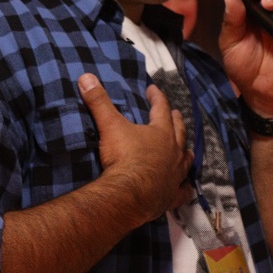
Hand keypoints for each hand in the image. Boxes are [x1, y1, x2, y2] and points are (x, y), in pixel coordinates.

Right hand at [78, 74, 190, 225]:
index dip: (157, 97)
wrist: (130, 194)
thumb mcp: (110, 126)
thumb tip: (86, 77)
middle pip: (179, 132)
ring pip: (185, 159)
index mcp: (161, 132)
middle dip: (176, 121)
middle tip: (176, 113)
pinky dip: (185, 189)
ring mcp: (175, 174)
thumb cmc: (123, 157)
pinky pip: (183, 191)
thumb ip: (99, 102)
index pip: (161, 108)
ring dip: (185, 152)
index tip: (152, 89)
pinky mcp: (172, 195)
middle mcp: (173, 151)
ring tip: (187, 149)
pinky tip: (186, 189)